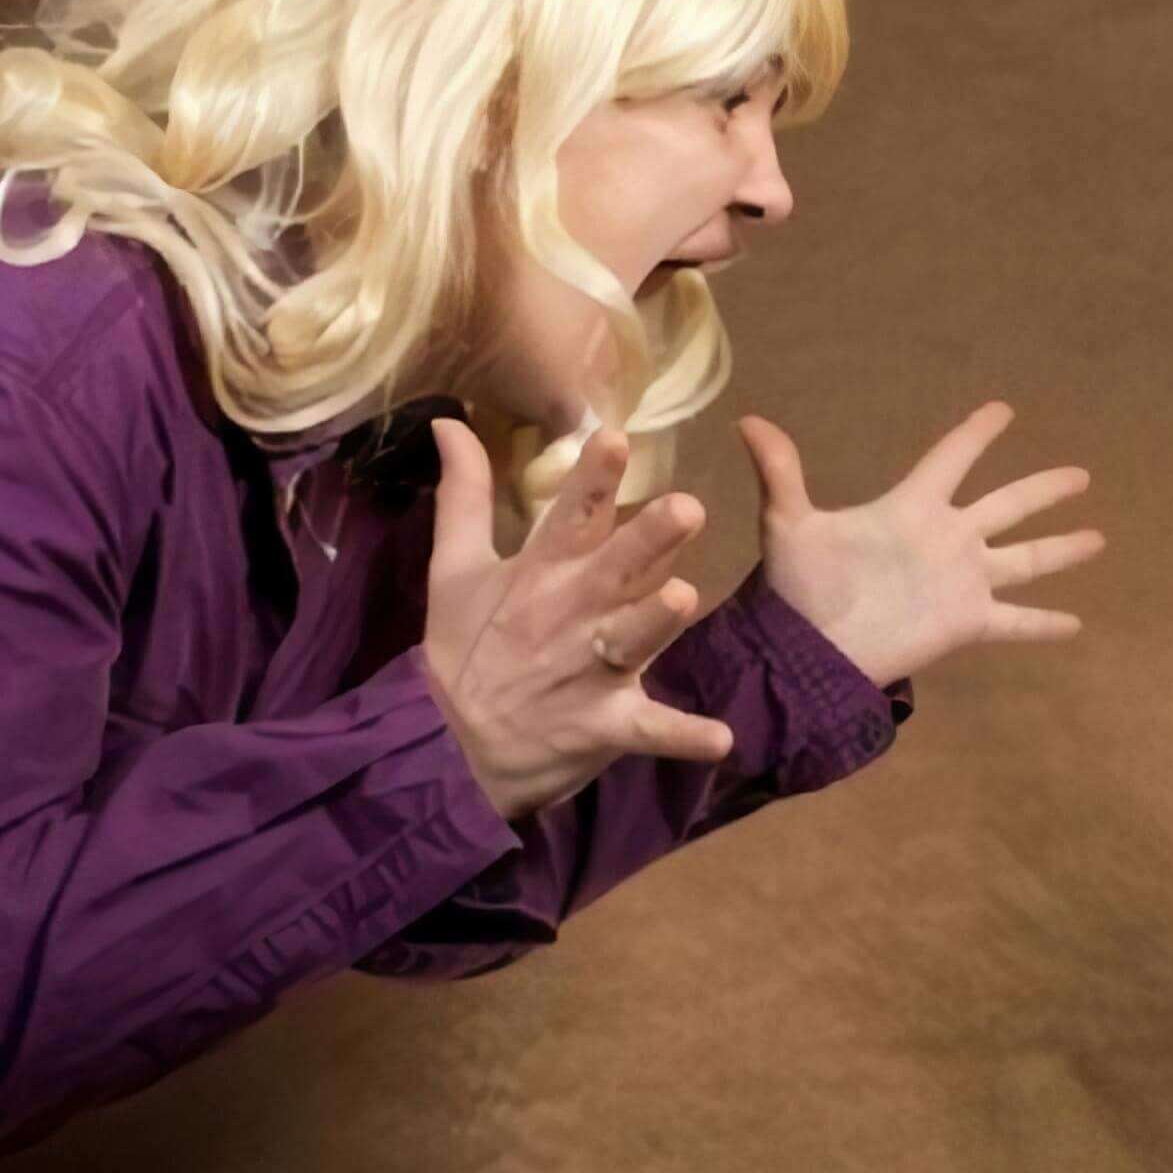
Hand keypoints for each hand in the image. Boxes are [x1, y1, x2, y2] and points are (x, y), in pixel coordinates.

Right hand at [424, 421, 731, 819]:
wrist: (452, 750)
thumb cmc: (466, 650)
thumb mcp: (453, 570)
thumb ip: (465, 495)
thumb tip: (452, 421)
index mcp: (539, 573)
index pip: (569, 516)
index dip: (592, 478)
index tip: (615, 436)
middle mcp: (569, 615)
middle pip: (614, 570)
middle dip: (648, 540)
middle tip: (688, 507)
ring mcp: (588, 672)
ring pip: (632, 641)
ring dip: (657, 622)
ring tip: (684, 597)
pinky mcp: (605, 725)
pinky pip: (650, 730)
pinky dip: (683, 737)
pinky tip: (720, 741)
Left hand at [738, 402, 1104, 685]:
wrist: (810, 652)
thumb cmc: (800, 587)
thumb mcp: (790, 526)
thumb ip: (782, 474)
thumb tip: (747, 419)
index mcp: (912, 509)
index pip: (952, 460)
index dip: (976, 435)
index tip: (1004, 410)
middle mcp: (947, 539)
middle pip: (1008, 504)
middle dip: (1044, 489)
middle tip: (1081, 475)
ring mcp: (962, 582)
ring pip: (1026, 558)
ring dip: (1062, 548)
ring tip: (1099, 537)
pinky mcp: (967, 622)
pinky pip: (1016, 621)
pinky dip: (1045, 623)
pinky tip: (1077, 623)